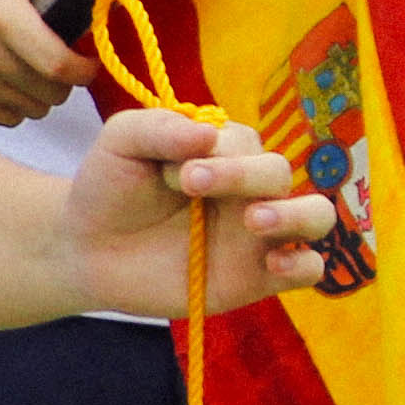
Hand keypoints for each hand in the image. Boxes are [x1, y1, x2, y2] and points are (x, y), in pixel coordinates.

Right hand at [0, 0, 81, 125]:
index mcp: (3, 16)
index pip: (58, 64)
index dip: (85, 70)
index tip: (91, 62)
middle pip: (48, 93)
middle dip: (65, 83)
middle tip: (63, 64)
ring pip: (28, 110)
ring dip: (40, 96)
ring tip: (33, 72)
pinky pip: (4, 118)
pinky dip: (15, 106)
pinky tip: (10, 83)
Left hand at [60, 111, 336, 316]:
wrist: (88, 249)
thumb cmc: (109, 188)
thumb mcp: (122, 143)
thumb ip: (160, 128)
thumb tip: (210, 133)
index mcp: (222, 151)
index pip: (243, 142)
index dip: (215, 153)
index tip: (169, 171)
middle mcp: (249, 189)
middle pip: (278, 172)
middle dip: (241, 176)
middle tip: (192, 185)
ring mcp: (258, 234)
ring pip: (316, 216)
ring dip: (295, 214)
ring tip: (255, 221)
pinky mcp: (258, 276)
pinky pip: (308, 269)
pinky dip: (303, 265)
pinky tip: (273, 263)